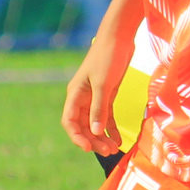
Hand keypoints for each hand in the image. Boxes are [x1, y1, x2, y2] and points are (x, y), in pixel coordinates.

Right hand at [61, 40, 126, 154]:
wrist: (119, 37)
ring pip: (95, 124)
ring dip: (103, 137)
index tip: (89, 148)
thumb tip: (96, 132)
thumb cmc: (108, 57)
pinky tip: (119, 140)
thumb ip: (99, 108)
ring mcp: (95, 97)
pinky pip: (107, 117)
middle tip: (108, 152)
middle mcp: (82, 98)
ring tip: (114, 149)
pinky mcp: (107, 95)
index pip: (70, 122)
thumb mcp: (103, 84)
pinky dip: (112, 129)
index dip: (77, 137)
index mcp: (75, 94)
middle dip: (94, 140)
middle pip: (83, 126)